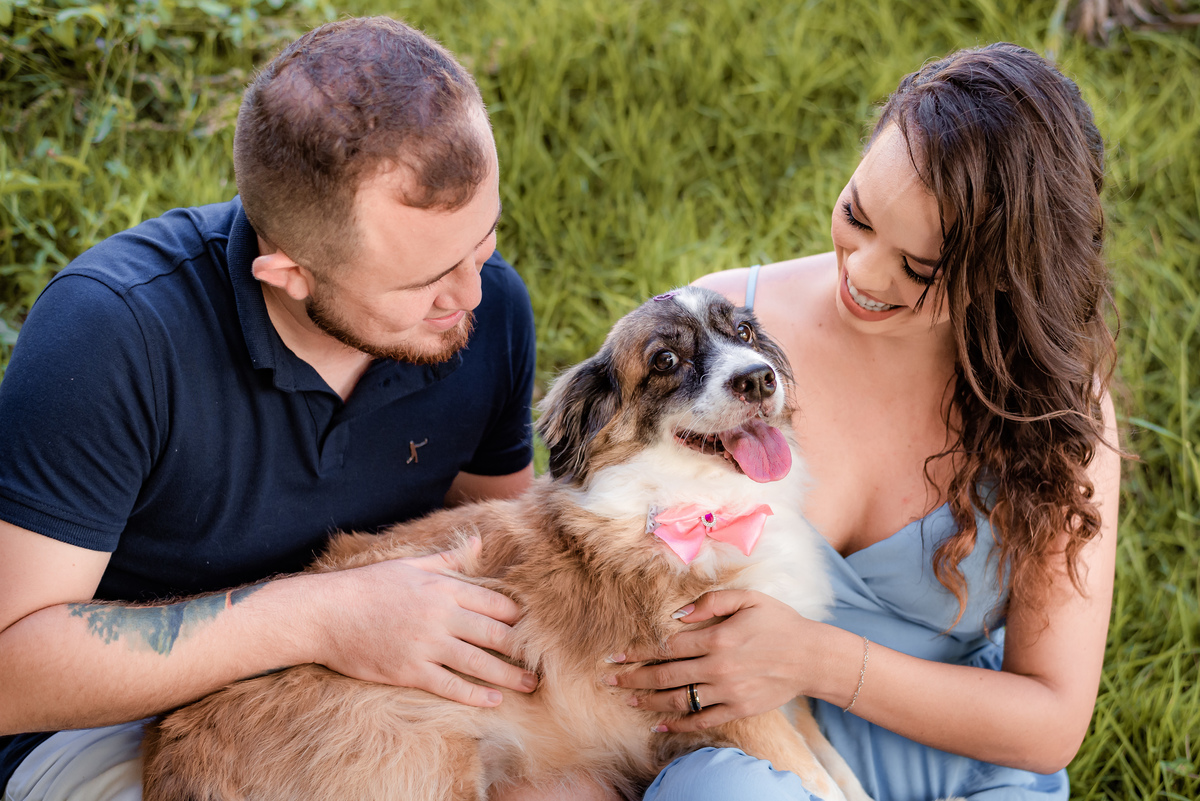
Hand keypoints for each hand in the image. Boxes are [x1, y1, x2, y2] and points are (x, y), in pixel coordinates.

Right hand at [311, 537, 537, 706]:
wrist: (326, 613)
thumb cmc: (367, 586)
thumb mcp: (410, 565)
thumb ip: (449, 559)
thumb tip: (480, 541)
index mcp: (443, 588)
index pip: (495, 603)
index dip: (521, 618)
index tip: (538, 628)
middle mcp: (440, 616)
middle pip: (495, 634)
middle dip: (523, 650)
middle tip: (546, 663)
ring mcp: (425, 645)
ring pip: (478, 663)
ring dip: (509, 677)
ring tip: (530, 686)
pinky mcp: (409, 670)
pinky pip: (449, 686)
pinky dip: (474, 695)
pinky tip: (493, 701)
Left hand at [611, 589, 815, 731]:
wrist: (812, 656)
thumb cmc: (779, 622)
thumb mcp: (748, 598)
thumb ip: (710, 601)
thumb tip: (677, 615)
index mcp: (717, 638)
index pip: (667, 646)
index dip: (638, 651)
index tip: (617, 655)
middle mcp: (718, 668)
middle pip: (665, 676)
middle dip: (633, 678)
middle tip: (610, 681)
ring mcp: (728, 692)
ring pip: (679, 701)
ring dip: (649, 701)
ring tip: (628, 700)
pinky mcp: (738, 709)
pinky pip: (702, 721)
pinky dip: (678, 724)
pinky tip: (658, 724)